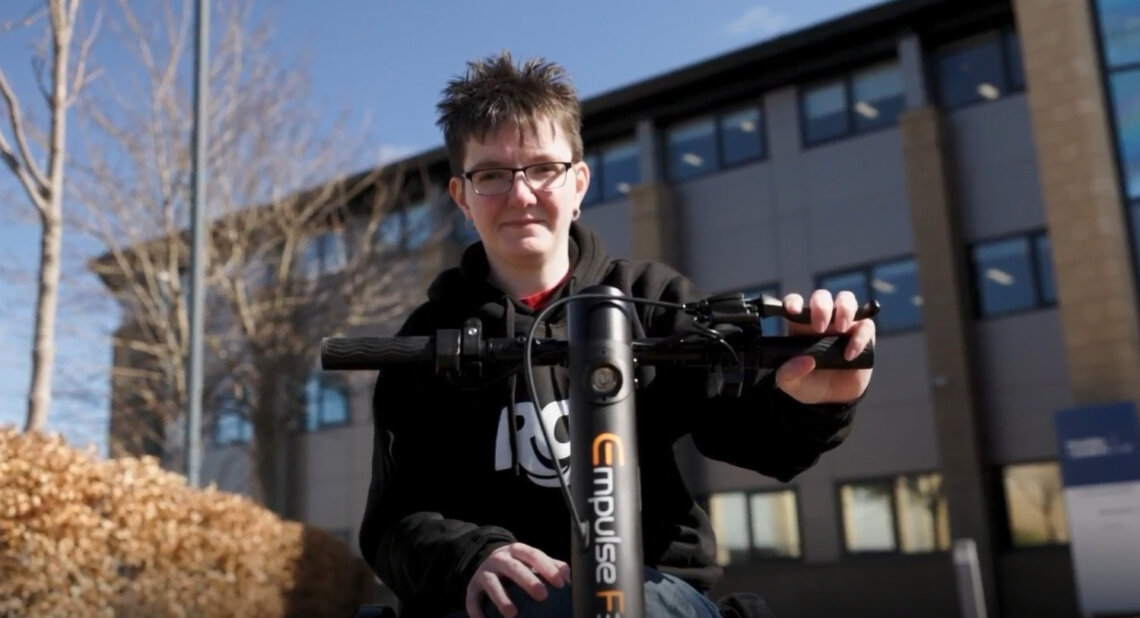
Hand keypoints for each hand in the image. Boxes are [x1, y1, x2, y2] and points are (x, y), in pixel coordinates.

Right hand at [465, 542, 569, 617]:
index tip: (560, 582)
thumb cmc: (517, 565)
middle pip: (513, 567)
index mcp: (517, 551)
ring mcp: (484, 572)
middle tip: (542, 595)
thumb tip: (567, 576)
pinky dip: (477, 612)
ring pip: (491, 583)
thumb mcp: (531, 560)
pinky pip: (472, 600)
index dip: (546, 567)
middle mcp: (499, 559)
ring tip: (512, 614)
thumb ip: (550, 565)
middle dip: (527, 580)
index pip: (533, 555)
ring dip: (501, 598)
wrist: (484, 561)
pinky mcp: (471, 587)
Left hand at [775, 290, 874, 404]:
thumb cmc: (809, 383)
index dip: (793, 302)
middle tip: (819, 327)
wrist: (834, 398)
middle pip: (822, 296)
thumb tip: (805, 360)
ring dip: (844, 309)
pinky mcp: (863, 334)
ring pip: (847, 299)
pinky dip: (860, 337)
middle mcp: (822, 318)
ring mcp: (844, 323)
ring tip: (840, 328)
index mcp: (800, 324)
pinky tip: (849, 354)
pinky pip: (866, 326)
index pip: (795, 302)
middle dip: (821, 306)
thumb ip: (788, 374)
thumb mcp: (791, 384)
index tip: (792, 311)